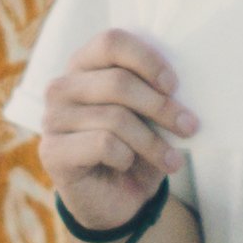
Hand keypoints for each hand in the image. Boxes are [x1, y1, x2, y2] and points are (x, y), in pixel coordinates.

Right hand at [41, 28, 196, 230]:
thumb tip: (179, 85)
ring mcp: (53, 119)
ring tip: (172, 159)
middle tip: (189, 126)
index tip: (174, 86)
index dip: (147, 60)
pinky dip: (126, 157)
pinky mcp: (52, 151)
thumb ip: (155, 91)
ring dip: (152, 142)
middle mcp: (62, 87)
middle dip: (161, 107)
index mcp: (85, 65)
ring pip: (115, 118)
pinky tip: (127, 164)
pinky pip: (103, 144)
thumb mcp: (149, 115)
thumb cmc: (135, 148)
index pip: (111, 42)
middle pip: (118, 82)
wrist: (115, 200)